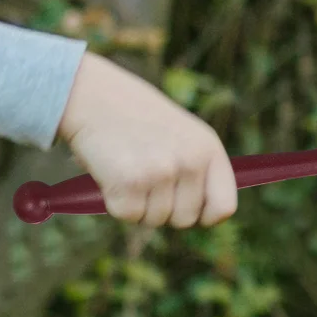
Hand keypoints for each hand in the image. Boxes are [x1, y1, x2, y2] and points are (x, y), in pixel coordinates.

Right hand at [55, 51, 237, 228]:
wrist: (93, 95)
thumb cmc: (135, 118)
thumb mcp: (180, 134)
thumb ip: (195, 170)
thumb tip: (202, 216)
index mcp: (209, 148)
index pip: (224, 207)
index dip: (203, 215)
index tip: (185, 207)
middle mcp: (191, 161)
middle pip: (185, 220)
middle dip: (162, 208)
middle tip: (144, 176)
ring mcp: (162, 172)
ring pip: (154, 220)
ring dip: (137, 203)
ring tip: (127, 167)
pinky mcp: (131, 183)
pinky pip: (127, 215)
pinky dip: (115, 202)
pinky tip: (112, 172)